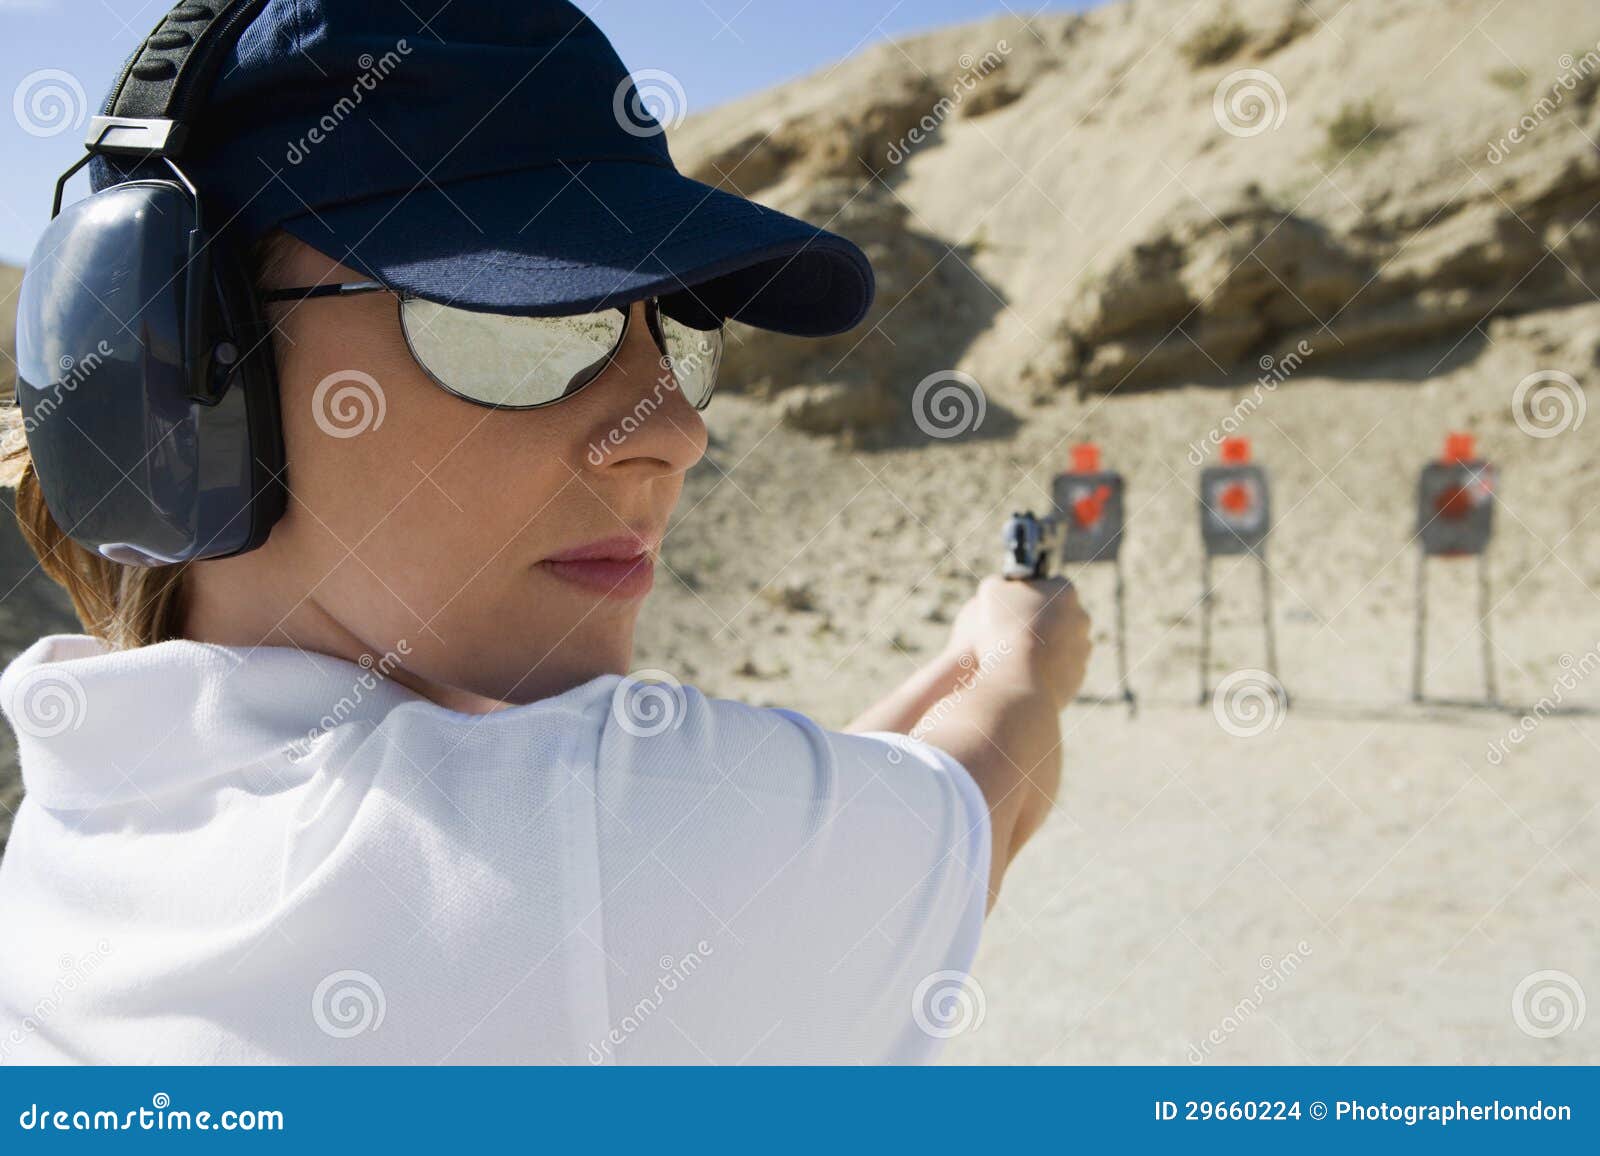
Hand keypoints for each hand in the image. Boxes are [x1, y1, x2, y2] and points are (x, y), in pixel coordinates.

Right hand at [944, 575, 1091, 709]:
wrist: (1018, 681)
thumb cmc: (1003, 630)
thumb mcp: (990, 592)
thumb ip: (1000, 583)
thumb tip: (1002, 586)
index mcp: (1065, 591)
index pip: (1051, 583)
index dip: (1030, 592)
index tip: (1013, 602)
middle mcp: (1081, 618)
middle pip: (1058, 614)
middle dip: (1039, 619)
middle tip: (1011, 630)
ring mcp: (1082, 649)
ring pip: (1060, 642)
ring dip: (1043, 646)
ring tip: (1014, 655)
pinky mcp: (1077, 676)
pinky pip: (1059, 668)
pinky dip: (1045, 669)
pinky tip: (1023, 673)